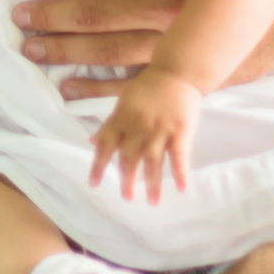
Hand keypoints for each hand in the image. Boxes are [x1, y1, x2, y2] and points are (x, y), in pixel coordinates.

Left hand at [7, 0, 194, 97]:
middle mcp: (170, 3)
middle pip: (97, 10)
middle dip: (50, 14)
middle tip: (16, 15)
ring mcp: (177, 42)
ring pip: (108, 49)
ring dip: (64, 51)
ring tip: (30, 48)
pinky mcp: (189, 73)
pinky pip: (133, 85)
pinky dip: (96, 89)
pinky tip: (67, 88)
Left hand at [89, 69, 202, 202]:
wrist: (177, 72)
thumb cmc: (148, 86)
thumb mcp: (122, 101)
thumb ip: (109, 123)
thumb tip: (92, 142)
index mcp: (122, 118)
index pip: (106, 145)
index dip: (99, 164)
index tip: (93, 183)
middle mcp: (138, 127)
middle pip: (129, 157)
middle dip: (126, 179)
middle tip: (126, 197)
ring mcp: (160, 130)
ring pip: (153, 161)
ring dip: (153, 183)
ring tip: (152, 201)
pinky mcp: (180, 131)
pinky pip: (179, 156)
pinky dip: (181, 172)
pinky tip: (182, 188)